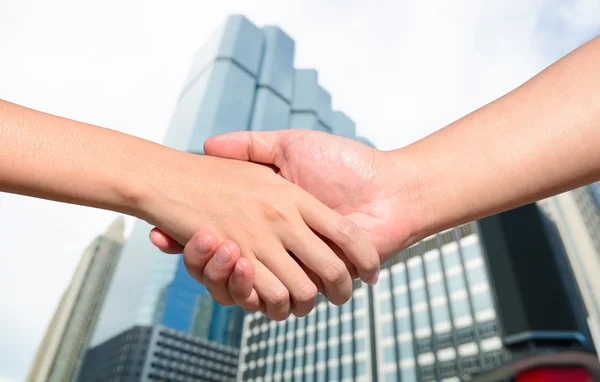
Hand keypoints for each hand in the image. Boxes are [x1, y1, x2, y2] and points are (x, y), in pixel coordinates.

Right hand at [152, 130, 423, 310]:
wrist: (392, 188)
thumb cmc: (345, 161)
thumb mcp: (292, 145)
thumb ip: (252, 144)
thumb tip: (206, 144)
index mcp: (271, 214)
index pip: (220, 233)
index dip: (191, 237)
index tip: (159, 231)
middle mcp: (278, 243)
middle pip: (223, 266)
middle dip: (197, 259)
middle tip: (170, 240)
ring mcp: (293, 264)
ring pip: (241, 286)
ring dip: (218, 276)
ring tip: (211, 247)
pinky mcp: (310, 282)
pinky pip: (267, 298)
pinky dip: (247, 293)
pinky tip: (235, 265)